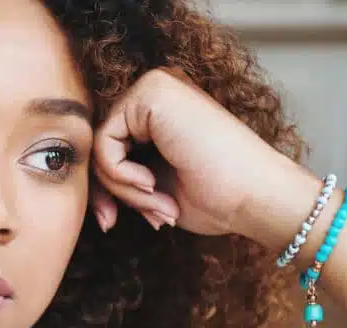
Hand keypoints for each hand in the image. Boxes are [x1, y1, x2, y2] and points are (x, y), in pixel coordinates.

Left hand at [90, 68, 313, 240]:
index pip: (106, 148)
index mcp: (159, 110)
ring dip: (121, 189)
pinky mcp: (150, 93)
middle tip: (134, 219)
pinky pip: (103, 143)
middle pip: (97, 145)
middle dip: (107, 191)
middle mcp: (156, 90)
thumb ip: (120, 178)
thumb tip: (89, 195)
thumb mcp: (153, 189)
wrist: (257, 198)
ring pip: (98, 146)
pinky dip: (120, 175)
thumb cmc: (218, 198)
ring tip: (159, 204)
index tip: (111, 222)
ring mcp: (154, 87)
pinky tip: (152, 185)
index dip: (103, 189)